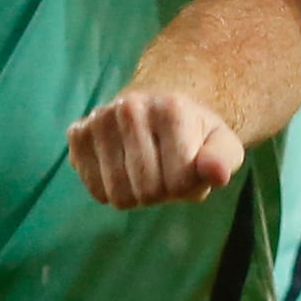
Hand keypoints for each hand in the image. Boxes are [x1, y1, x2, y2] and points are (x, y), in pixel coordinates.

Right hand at [65, 86, 244, 209]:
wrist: (156, 106)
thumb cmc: (192, 134)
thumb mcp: (221, 144)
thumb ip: (223, 160)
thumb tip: (215, 173)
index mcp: (171, 109)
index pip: (178, 182)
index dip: (187, 187)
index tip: (188, 167)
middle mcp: (130, 108)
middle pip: (146, 190)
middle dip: (161, 193)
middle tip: (165, 170)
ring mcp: (99, 119)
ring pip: (118, 195)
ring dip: (136, 194)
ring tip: (145, 169)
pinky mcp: (77, 134)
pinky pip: (95, 190)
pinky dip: (111, 191)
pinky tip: (121, 168)